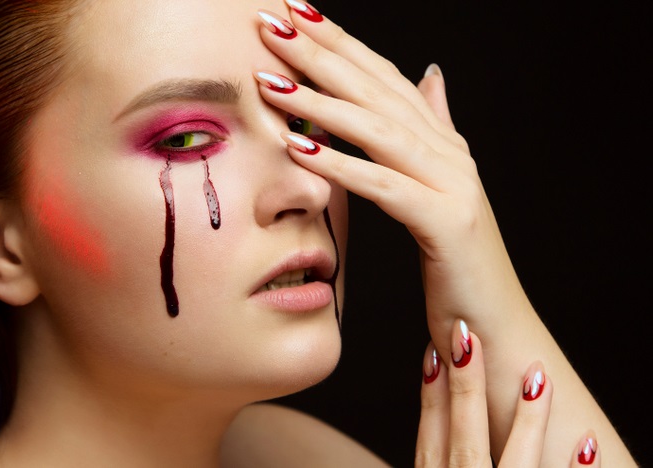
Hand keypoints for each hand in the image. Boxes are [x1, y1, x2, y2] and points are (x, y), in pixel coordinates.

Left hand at [254, 5, 631, 464]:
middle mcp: (449, 153)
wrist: (493, 325)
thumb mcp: (437, 188)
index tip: (290, 15)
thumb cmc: (455, 263)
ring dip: (321, 102)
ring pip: (378, 130)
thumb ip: (433, 130)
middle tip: (269, 25)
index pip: (381, 77)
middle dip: (321, 54)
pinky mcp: (446, 223)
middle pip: (376, 90)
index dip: (338, 42)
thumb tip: (430, 75)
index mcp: (441, 142)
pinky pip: (386, 187)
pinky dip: (343, 165)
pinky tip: (300, 147)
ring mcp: (452, 185)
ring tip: (270, 81)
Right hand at [416, 320, 598, 466]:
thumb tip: (440, 431)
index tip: (433, 352)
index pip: (430, 441)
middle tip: (469, 337)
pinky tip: (588, 442)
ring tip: (537, 376)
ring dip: (528, 420)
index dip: (431, 396)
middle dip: (467, 387)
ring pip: (516, 462)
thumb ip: (440, 465)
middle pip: (465, 440)